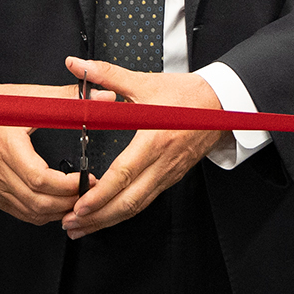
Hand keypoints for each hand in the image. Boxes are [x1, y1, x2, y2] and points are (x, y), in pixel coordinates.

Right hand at [0, 84, 88, 226]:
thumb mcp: (32, 97)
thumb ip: (69, 100)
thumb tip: (103, 99)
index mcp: (6, 146)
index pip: (39, 179)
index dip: (67, 185)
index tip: (88, 178)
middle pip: (37, 201)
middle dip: (69, 201)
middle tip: (90, 190)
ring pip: (31, 212)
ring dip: (59, 210)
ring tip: (79, 197)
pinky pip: (22, 213)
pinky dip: (44, 212)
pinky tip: (58, 203)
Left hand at [60, 58, 227, 239]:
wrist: (223, 106)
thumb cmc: (187, 95)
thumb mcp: (146, 83)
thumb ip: (108, 75)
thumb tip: (78, 66)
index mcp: (154, 140)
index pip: (123, 174)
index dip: (100, 194)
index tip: (79, 206)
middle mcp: (162, 163)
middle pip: (128, 201)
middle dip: (98, 218)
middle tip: (70, 225)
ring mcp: (168, 174)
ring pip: (137, 206)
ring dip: (108, 220)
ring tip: (82, 227)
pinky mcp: (171, 177)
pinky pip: (145, 201)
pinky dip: (124, 212)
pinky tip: (108, 216)